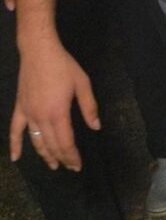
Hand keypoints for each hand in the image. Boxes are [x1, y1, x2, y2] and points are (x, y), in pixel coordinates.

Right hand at [9, 39, 100, 170]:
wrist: (38, 51)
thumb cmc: (63, 66)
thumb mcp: (83, 84)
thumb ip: (89, 107)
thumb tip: (96, 127)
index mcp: (58, 113)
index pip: (65, 142)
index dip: (72, 156)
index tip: (78, 165)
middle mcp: (41, 116)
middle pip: (51, 145)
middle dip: (62, 158)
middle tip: (70, 167)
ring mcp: (28, 113)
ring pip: (36, 141)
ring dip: (44, 155)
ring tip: (53, 165)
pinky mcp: (20, 107)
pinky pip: (15, 130)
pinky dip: (15, 144)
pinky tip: (15, 157)